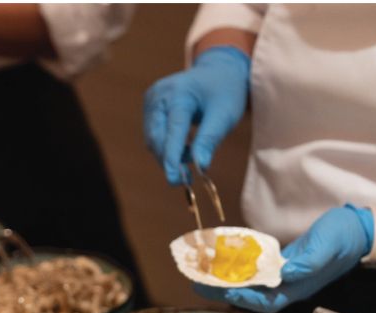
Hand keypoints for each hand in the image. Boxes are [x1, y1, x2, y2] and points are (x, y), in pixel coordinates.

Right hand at [143, 45, 250, 185]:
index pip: (173, 129)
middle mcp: (158, 94)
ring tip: (191, 155)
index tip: (175, 179)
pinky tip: (184, 147)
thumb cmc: (225, 90)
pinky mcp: (150, 108)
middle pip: (157, 137)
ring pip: (153, 139)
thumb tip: (201, 167)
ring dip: (168, 154)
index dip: (172, 156)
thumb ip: (210, 139)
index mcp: (179, 92)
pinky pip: (154, 135)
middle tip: (186, 178)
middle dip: (169, 159)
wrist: (218, 69)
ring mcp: (151, 100)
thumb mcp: (225, 114)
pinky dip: (167, 147)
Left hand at [196, 205, 373, 312]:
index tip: (224, 289)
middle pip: (252, 295)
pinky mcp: (283, 262)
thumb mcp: (328, 246)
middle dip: (225, 291)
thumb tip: (287, 272)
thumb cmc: (344, 237)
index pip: (266, 301)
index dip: (244, 298)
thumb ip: (309, 261)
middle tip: (199, 284)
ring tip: (203, 275)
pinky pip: (256, 269)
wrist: (358, 229)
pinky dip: (239, 268)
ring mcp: (285, 274)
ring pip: (251, 283)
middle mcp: (289, 285)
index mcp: (299, 286)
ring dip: (227, 280)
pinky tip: (223, 262)